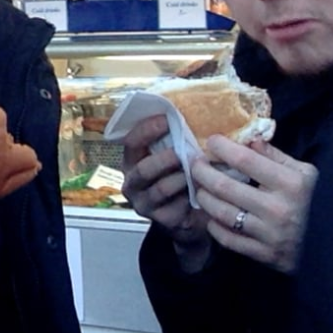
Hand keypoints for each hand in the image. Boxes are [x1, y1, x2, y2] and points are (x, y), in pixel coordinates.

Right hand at [122, 115, 210, 271]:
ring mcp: (144, 204)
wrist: (187, 218)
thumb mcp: (173, 157)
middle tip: (182, 152)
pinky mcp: (160, 221)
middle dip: (163, 159)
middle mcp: (132, 183)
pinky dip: (189, 199)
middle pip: (142, 169)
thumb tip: (189, 111)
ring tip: (197, 172)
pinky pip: (175, 209)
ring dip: (180, 178)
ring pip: (160, 189)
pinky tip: (200, 193)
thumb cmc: (179, 178)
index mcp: (132, 162)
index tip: (166, 119)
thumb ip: (173, 140)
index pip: (131, 142)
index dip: (146, 130)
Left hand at [192, 136, 317, 273]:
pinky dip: (214, 225)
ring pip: (221, 213)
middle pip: (225, 186)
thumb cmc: (320, 203)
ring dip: (204, 197)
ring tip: (200, 187)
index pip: (245, 161)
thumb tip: (248, 140)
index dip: (222, 148)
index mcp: (291, 184)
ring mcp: (270, 235)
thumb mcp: (307, 174)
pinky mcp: (266, 256)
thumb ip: (276, 156)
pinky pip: (228, 239)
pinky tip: (212, 215)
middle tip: (194, 163)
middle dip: (202, 171)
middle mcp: (278, 209)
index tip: (212, 141)